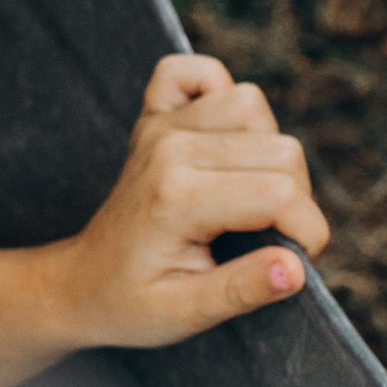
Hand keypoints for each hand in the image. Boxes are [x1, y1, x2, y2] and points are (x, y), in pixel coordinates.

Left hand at [56, 54, 329, 350]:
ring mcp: (162, 125)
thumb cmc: (130, 303)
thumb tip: (295, 268)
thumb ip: (241, 290)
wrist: (80, 283)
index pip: (280, 193)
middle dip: (295, 200)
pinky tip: (221, 140)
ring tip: (247, 196)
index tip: (293, 264)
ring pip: (253, 106)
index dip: (306, 233)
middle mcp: (171, 146)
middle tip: (267, 238)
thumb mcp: (185, 314)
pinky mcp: (156, 115)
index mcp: (177, 196)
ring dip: (267, 150)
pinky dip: (219, 91)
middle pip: (281, 149)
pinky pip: (200, 72)